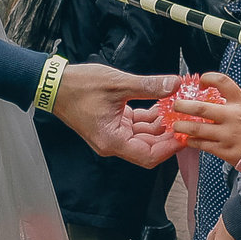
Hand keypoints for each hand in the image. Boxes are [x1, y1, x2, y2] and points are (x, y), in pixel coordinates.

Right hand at [52, 64, 178, 165]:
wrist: (55, 84)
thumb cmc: (78, 87)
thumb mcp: (117, 84)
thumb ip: (148, 86)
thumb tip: (173, 84)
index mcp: (112, 140)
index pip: (149, 155)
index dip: (170, 147)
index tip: (185, 135)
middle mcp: (112, 142)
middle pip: (149, 148)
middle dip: (168, 135)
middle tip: (186, 121)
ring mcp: (112, 133)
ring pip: (144, 136)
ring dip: (160, 125)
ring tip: (177, 110)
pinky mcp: (113, 123)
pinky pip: (136, 125)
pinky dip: (149, 117)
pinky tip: (162, 104)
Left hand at [168, 74, 240, 169]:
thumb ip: (234, 103)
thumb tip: (216, 98)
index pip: (222, 82)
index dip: (208, 78)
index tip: (200, 81)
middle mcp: (233, 117)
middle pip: (201, 108)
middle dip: (183, 106)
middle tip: (176, 105)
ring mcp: (228, 135)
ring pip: (197, 129)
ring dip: (182, 126)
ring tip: (176, 125)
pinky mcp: (224, 151)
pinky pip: (202, 145)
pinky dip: (191, 141)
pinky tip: (188, 139)